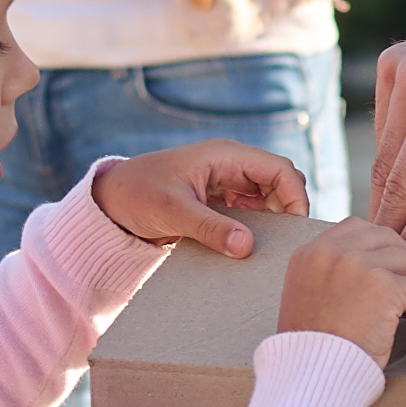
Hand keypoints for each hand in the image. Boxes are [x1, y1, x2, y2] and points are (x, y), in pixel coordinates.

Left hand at [92, 140, 313, 258]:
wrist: (110, 203)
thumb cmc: (137, 194)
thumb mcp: (173, 211)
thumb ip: (210, 228)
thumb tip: (246, 248)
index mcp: (225, 155)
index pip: (279, 168)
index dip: (294, 195)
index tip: (294, 227)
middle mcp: (231, 167)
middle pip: (279, 184)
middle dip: (287, 210)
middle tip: (284, 244)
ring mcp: (227, 185)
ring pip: (268, 201)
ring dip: (273, 223)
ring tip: (270, 251)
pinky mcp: (219, 204)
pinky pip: (250, 215)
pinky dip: (256, 230)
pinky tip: (251, 250)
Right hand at [279, 222, 405, 361]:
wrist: (311, 374)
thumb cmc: (313, 349)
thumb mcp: (309, 299)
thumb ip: (332, 276)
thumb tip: (373, 270)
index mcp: (310, 252)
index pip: (357, 229)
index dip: (384, 244)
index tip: (399, 261)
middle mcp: (331, 251)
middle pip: (387, 237)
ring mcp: (356, 265)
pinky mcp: (382, 286)